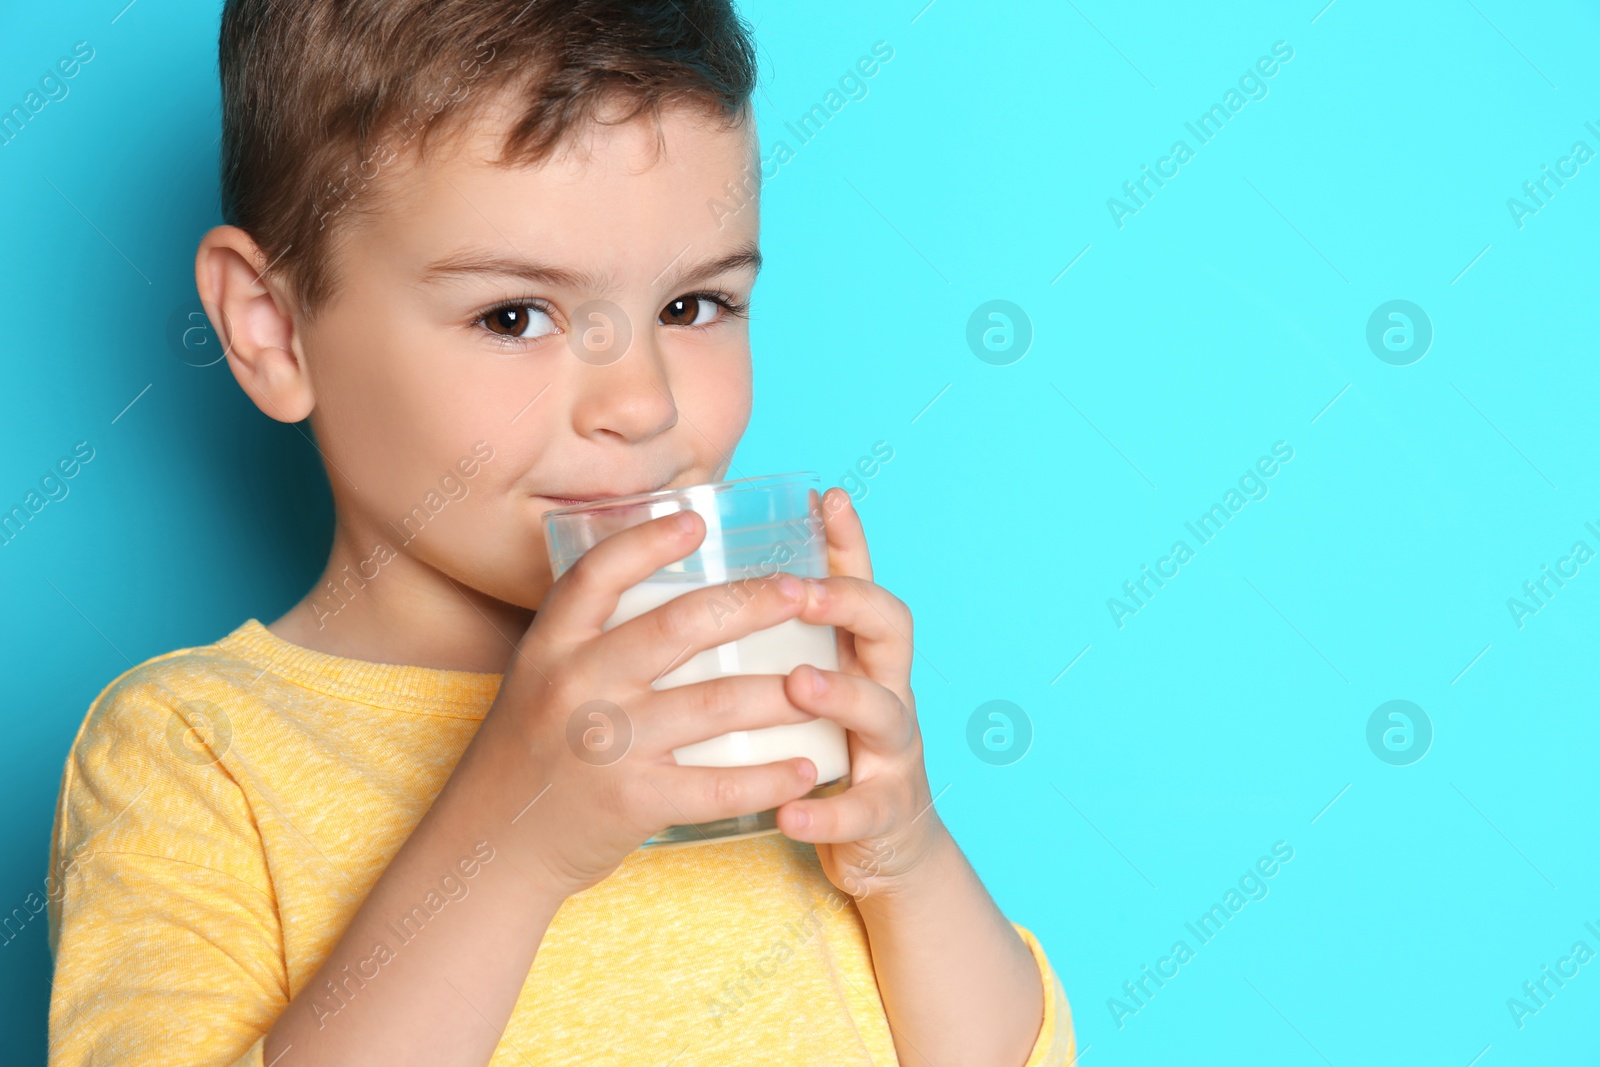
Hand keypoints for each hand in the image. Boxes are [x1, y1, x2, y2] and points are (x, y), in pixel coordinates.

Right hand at [483, 510, 822, 897]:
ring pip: (716, 701)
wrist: (495, 844)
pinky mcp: (632, 801)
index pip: (598, 575)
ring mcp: (606, 744)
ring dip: (782, 692)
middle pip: (678, 626)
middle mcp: (576, 685)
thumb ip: (591, 637)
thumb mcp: (540, 677)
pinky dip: (769, 776)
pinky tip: (805, 767)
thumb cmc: (532, 750)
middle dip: (752, 604)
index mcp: (551, 645)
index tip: (698, 521)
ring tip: (825, 682)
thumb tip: (667, 581)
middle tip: (801, 591)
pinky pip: (718, 784)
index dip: (649, 542)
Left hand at [774, 488, 945, 900]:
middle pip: (889, 630)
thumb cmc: (830, 756)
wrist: (887, 850)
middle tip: (801, 592)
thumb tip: (697, 591)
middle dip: (848, 603)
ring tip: (800, 685)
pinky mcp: (886, 815)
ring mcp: (893, 754)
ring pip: (884, 713)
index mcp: (860, 659)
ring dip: (843, 695)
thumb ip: (774, 647)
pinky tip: (789, 810)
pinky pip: (862, 811)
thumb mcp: (811, 693)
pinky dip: (827, 812)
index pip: (860, 585)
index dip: (848, 543)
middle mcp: (887, 693)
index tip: (824, 498)